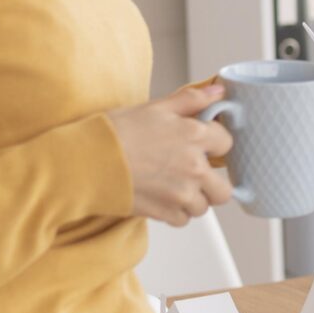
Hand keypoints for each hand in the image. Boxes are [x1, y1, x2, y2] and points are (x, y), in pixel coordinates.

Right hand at [107, 83, 237, 225]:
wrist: (86, 161)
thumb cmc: (116, 132)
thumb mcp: (155, 107)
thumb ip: (191, 100)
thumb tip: (218, 92)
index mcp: (194, 136)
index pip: (227, 143)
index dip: (215, 143)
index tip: (203, 145)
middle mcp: (194, 167)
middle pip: (224, 188)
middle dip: (212, 183)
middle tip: (195, 175)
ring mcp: (181, 194)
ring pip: (204, 207)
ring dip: (193, 199)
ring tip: (173, 187)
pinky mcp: (165, 213)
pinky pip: (183, 220)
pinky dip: (175, 213)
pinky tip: (160, 198)